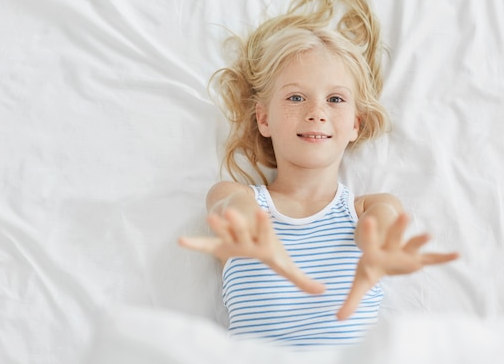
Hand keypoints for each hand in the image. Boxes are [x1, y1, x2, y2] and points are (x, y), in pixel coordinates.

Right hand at [179, 208, 324, 294]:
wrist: (252, 223)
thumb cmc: (270, 248)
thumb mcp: (285, 264)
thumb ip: (301, 278)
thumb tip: (323, 291)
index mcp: (264, 242)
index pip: (265, 232)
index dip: (263, 223)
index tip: (262, 212)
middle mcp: (248, 237)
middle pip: (243, 230)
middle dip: (238, 223)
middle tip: (232, 213)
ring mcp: (233, 238)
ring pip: (226, 231)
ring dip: (219, 226)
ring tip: (211, 217)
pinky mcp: (221, 244)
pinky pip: (207, 245)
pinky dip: (196, 244)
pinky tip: (181, 241)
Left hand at [337, 213, 458, 319]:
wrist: (383, 252)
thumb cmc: (371, 267)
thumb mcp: (360, 282)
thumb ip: (351, 300)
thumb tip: (337, 319)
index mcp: (374, 253)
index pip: (369, 241)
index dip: (369, 231)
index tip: (367, 219)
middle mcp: (391, 248)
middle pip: (394, 236)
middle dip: (398, 227)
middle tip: (404, 214)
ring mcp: (405, 252)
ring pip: (412, 243)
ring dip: (420, 239)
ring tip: (429, 234)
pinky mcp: (417, 259)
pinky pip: (431, 259)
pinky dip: (443, 258)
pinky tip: (457, 255)